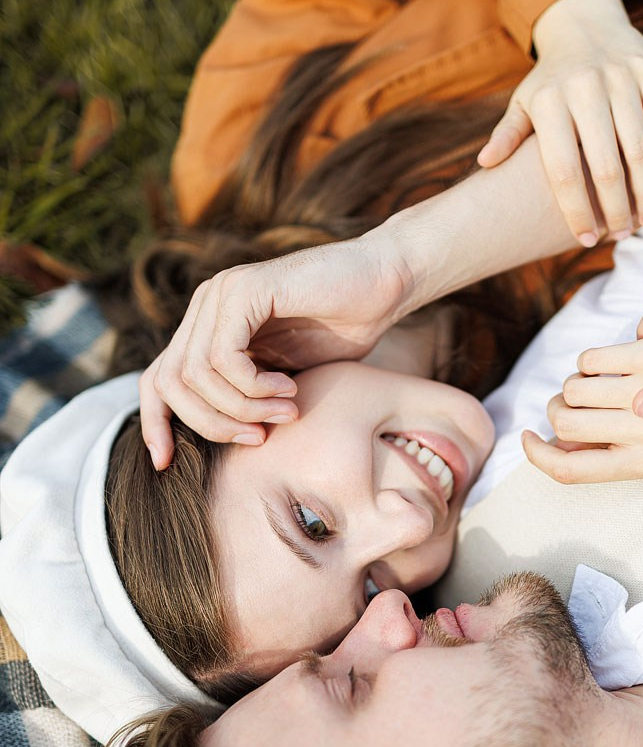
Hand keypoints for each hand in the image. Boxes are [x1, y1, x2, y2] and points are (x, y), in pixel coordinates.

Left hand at [140, 237, 408, 467]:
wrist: (384, 282)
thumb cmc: (344, 330)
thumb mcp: (283, 379)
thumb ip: (246, 399)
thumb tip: (216, 441)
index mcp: (208, 326)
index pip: (158, 379)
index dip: (155, 423)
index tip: (165, 463)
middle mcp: (206, 306)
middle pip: (169, 382)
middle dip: (209, 424)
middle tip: (258, 438)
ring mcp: (221, 293)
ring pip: (195, 375)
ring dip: (242, 408)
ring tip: (286, 412)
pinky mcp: (244, 290)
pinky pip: (223, 358)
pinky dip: (253, 387)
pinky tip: (288, 389)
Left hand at [477, 0, 642, 246]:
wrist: (584, 22)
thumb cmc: (551, 79)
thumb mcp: (524, 101)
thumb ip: (508, 134)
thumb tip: (485, 164)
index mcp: (549, 103)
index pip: (563, 171)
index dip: (576, 210)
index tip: (585, 239)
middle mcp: (584, 89)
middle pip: (605, 167)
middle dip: (615, 209)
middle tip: (621, 236)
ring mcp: (620, 78)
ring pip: (640, 149)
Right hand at [521, 336, 642, 483]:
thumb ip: (614, 456)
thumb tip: (557, 446)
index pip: (568, 470)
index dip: (537, 456)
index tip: (528, 438)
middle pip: (563, 422)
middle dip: (561, 411)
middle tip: (579, 405)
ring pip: (572, 387)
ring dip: (578, 385)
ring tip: (606, 384)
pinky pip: (589, 359)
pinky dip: (593, 361)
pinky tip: (621, 361)